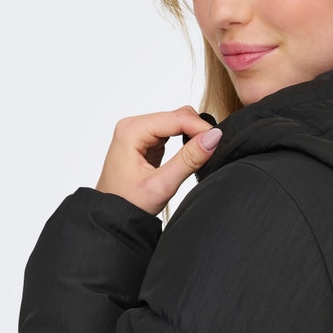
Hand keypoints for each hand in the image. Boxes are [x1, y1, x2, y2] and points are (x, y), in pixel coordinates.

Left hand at [95, 106, 221, 214]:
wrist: (112, 217)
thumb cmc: (127, 203)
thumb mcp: (162, 185)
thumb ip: (189, 160)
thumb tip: (213, 138)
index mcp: (131, 131)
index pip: (176, 117)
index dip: (201, 127)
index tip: (220, 140)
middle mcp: (133, 126)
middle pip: (177, 115)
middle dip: (197, 130)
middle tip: (213, 150)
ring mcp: (139, 131)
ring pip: (176, 122)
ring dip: (192, 135)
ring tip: (202, 154)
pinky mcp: (146, 140)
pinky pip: (172, 131)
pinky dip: (185, 139)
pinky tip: (190, 154)